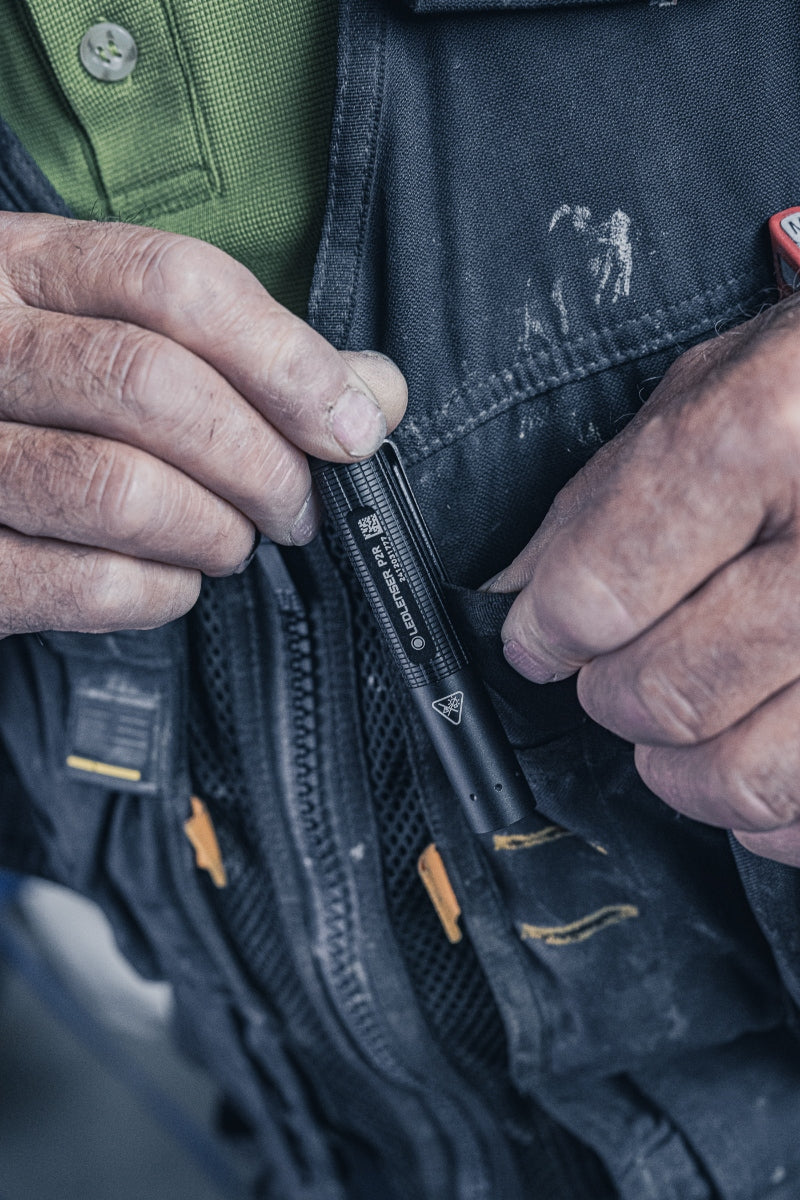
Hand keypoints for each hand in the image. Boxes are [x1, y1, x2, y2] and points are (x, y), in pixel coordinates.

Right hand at [0, 213, 405, 636]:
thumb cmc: (38, 398)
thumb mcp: (110, 331)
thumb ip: (244, 351)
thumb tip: (376, 392)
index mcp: (21, 264)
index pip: (175, 284)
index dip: (287, 361)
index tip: (353, 425)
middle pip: (154, 387)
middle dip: (263, 463)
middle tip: (299, 507)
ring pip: (121, 490)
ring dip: (216, 531)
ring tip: (232, 540)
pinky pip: (84, 584)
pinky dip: (160, 592)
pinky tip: (171, 579)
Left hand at [490, 296, 799, 865]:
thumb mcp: (726, 383)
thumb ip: (609, 489)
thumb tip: (520, 590)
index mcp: (766, 432)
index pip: (601, 586)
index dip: (547, 628)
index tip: (541, 637)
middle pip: (665, 691)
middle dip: (612, 694)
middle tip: (616, 670)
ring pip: (745, 779)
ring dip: (683, 770)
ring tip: (683, 722)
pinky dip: (771, 813)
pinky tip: (768, 747)